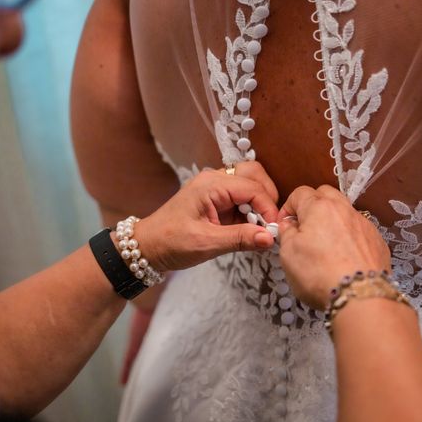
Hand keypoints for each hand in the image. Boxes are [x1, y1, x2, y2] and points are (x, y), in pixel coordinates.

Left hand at [137, 161, 278, 271]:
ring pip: (250, 183)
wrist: (148, 246)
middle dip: (267, 198)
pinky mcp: (217, 198)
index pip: (253, 188)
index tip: (273, 231)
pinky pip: (242, 196)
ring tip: (259, 228)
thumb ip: (240, 239)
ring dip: (260, 203)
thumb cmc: (171, 243)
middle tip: (269, 225)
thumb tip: (270, 238)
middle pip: (255, 175)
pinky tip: (249, 228)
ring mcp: (216, 187)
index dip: (268, 209)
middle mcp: (215, 180)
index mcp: (211, 185)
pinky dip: (251, 210)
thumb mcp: (206, 243)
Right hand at [278, 185, 390, 310]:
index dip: (288, 208)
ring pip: (345, 212)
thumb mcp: (288, 254)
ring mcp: (364, 225)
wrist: (360, 296)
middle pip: (326, 195)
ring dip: (332, 222)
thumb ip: (286, 233)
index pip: (300, 193)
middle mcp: (344, 210)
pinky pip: (359, 231)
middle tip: (304, 228)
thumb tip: (289, 226)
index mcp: (319, 207)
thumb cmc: (320, 274)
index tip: (284, 225)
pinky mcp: (377, 242)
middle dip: (312, 206)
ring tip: (324, 245)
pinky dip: (349, 238)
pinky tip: (344, 258)